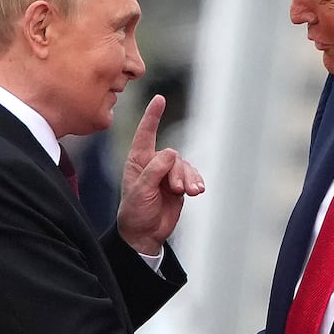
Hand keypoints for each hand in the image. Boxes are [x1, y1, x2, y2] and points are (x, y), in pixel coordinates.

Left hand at [118, 95, 204, 254]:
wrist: (145, 234)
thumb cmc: (135, 212)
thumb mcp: (140, 190)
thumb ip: (155, 170)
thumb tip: (172, 153)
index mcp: (138, 161)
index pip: (146, 134)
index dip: (153, 116)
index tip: (159, 99)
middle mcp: (153, 164)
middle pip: (173, 156)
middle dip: (178, 172)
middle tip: (175, 190)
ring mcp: (168, 174)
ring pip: (185, 166)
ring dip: (189, 179)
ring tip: (189, 193)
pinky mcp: (180, 185)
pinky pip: (193, 176)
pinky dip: (197, 182)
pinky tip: (198, 191)